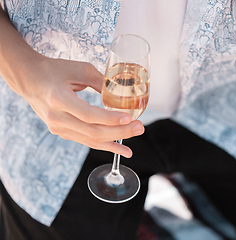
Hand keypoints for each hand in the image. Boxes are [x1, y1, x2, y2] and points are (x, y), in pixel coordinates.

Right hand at [19, 57, 143, 157]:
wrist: (29, 79)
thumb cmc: (55, 70)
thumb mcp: (80, 69)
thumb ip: (102, 82)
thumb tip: (124, 94)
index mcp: (58, 99)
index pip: (88, 115)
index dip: (110, 119)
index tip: (129, 117)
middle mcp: (56, 118)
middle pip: (93, 131)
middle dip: (120, 131)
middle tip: (140, 127)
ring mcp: (58, 128)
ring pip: (91, 140)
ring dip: (116, 140)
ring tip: (136, 135)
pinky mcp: (61, 132)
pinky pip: (86, 141)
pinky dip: (105, 145)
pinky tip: (120, 148)